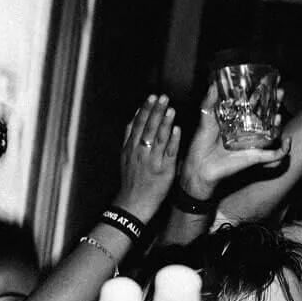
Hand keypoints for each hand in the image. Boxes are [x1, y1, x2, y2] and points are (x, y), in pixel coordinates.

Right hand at [113, 94, 180, 220]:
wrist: (132, 203)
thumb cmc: (131, 180)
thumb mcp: (125, 156)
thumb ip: (130, 136)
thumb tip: (134, 117)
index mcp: (131, 148)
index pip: (137, 125)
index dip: (145, 110)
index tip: (151, 97)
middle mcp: (140, 152)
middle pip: (147, 128)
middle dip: (155, 111)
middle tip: (163, 97)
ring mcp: (152, 161)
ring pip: (158, 138)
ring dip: (164, 122)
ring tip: (170, 108)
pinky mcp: (163, 170)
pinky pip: (168, 153)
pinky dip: (172, 141)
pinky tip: (176, 130)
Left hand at [179, 83, 288, 199]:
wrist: (199, 166)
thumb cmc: (202, 144)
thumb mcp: (206, 119)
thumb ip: (210, 102)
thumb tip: (213, 83)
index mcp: (240, 120)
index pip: (257, 104)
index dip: (266, 93)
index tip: (273, 81)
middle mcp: (249, 131)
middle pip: (269, 114)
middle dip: (277, 103)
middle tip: (280, 93)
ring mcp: (254, 143)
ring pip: (274, 133)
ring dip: (279, 124)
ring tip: (277, 117)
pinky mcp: (254, 157)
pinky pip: (274, 155)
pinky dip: (284, 150)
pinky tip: (288, 141)